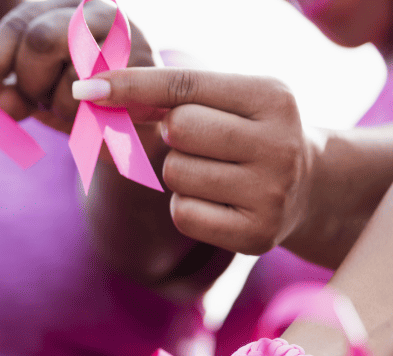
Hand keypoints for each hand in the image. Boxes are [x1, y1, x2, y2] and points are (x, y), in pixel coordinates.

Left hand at [0, 0, 153, 132]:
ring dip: (62, 106)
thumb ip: (2, 89)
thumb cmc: (74, 95)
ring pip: (70, 78)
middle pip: (39, 39)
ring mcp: (125, 36)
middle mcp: (95, 9)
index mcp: (60, 4)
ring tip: (76, 103)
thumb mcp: (30, 85)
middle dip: (30, 81)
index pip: (17, 27)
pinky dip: (87, 120)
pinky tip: (95, 114)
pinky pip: (100, 106)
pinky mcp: (146, 70)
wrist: (136, 113)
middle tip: (38, 98)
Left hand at [73, 68, 316, 255]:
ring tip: (214, 173)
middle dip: (172, 135)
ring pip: (175, 173)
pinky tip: (216, 203)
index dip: (130, 86)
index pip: (184, 85)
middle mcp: (278, 142)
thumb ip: (163, 99)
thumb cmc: (244, 134)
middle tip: (198, 142)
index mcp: (270, 96)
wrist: (308, 187)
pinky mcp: (258, 234)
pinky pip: (183, 214)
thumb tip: (93, 100)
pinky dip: (186, 208)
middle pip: (178, 128)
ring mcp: (272, 191)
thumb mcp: (222, 104)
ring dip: (178, 174)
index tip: (85, 89)